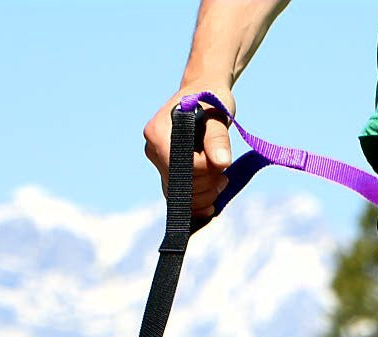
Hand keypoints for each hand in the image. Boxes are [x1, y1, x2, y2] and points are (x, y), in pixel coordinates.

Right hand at [143, 85, 236, 218]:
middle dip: (207, 185)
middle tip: (225, 175)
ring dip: (205, 195)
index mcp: (158, 133)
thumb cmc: (211, 100)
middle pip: (180, 186)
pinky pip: (179, 197)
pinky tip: (212, 202)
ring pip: (179, 196)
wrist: (203, 93)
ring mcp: (158, 162)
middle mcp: (152, 150)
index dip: (207, 171)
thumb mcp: (218, 115)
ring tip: (221, 180)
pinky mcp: (167, 171)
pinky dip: (197, 203)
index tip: (223, 161)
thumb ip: (218, 138)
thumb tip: (221, 163)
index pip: (183, 168)